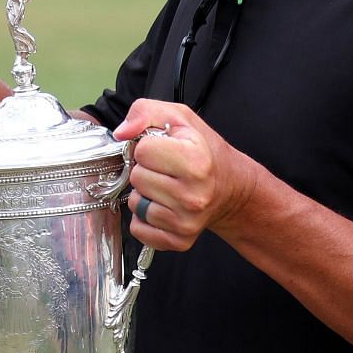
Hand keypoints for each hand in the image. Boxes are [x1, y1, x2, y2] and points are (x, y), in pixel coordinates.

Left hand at [114, 99, 258, 251]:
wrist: (230, 188)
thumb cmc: (204, 151)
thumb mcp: (179, 118)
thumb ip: (145, 113)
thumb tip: (121, 133)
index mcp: (195, 161)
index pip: (142, 150)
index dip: (148, 146)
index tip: (164, 149)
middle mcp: (193, 195)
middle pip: (137, 178)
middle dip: (145, 170)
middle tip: (165, 170)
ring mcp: (186, 221)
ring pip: (135, 204)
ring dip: (144, 194)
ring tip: (166, 187)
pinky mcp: (179, 240)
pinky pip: (138, 228)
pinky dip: (144, 218)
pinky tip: (163, 206)